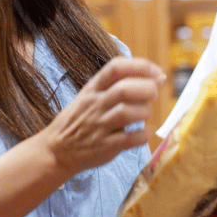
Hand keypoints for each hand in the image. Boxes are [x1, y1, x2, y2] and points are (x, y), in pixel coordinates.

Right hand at [38, 57, 164, 174]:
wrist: (57, 150)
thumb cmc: (80, 119)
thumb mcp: (93, 96)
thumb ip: (122, 85)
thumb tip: (159, 78)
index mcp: (92, 88)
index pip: (116, 67)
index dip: (141, 66)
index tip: (156, 73)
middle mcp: (95, 104)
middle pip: (124, 89)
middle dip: (146, 89)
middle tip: (153, 94)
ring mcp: (98, 126)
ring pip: (126, 113)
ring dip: (144, 111)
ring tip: (145, 113)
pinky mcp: (104, 146)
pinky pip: (129, 139)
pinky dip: (143, 135)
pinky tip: (145, 132)